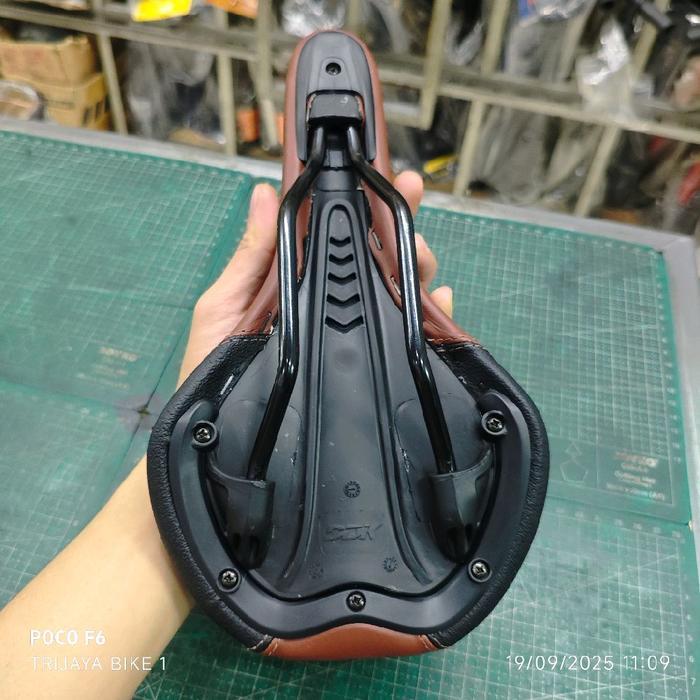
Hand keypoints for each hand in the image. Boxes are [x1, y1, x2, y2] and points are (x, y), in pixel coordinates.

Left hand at [179, 172, 452, 380]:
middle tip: (413, 216)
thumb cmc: (212, 369)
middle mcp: (326, 303)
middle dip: (400, 233)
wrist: (224, 438)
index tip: (389, 179)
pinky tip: (442, 306)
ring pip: (395, 293)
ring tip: (422, 260)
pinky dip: (432, 318)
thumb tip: (265, 193)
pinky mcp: (361, 367)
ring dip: (416, 269)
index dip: (363, 206)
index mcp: (294, 280)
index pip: (333, 235)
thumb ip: (249, 256)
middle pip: (373, 260)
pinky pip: (405, 338)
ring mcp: (346, 335)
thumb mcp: (224, 305)